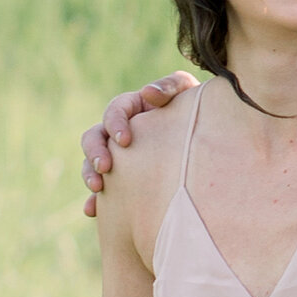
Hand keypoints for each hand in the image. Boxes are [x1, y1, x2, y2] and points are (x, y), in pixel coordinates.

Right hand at [78, 72, 194, 216]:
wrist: (207, 139)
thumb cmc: (196, 110)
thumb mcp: (186, 92)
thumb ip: (170, 86)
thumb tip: (148, 93)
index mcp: (133, 108)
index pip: (115, 110)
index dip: (115, 123)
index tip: (124, 141)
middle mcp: (119, 131)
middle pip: (94, 136)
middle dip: (95, 151)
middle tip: (105, 168)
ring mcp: (118, 157)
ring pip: (91, 163)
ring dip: (89, 174)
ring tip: (97, 188)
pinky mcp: (121, 180)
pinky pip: (102, 192)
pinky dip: (94, 201)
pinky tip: (92, 210)